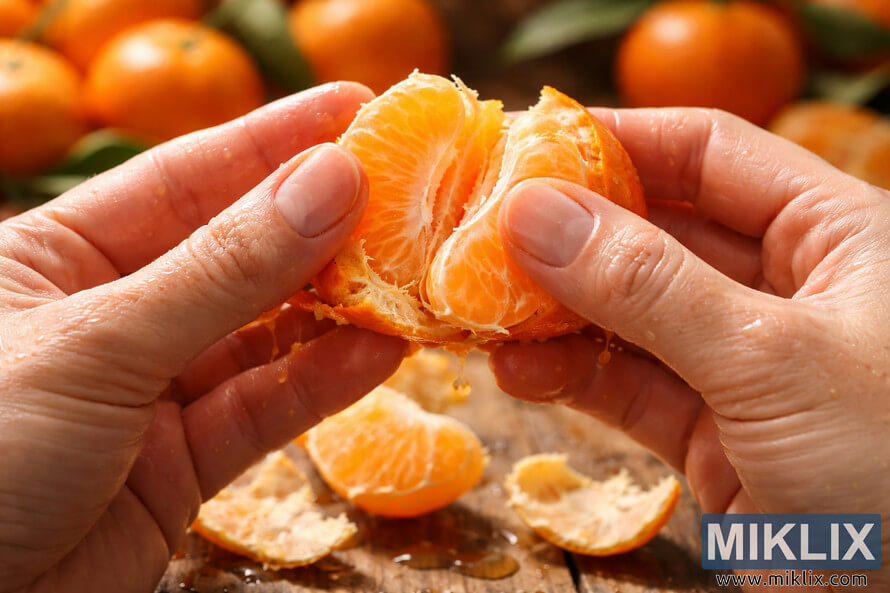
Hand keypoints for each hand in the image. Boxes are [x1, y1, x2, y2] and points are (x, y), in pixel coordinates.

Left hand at [0, 82, 406, 592]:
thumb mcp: (98, 344)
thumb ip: (221, 272)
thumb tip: (330, 184)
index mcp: (57, 256)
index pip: (183, 177)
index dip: (272, 140)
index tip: (354, 110)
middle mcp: (111, 313)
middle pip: (235, 252)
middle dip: (318, 224)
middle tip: (404, 191)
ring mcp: (151, 388)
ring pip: (261, 334)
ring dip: (335, 309)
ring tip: (406, 279)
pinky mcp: (182, 461)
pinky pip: (263, 408)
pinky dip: (322, 382)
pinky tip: (377, 352)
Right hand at [492, 108, 889, 591]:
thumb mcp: (770, 361)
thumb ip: (648, 287)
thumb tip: (536, 213)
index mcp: (835, 237)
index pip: (711, 154)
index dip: (619, 140)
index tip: (530, 143)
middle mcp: (787, 290)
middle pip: (657, 233)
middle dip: (571, 234)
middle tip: (484, 229)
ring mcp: (744, 364)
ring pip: (631, 315)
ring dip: (556, 312)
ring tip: (485, 306)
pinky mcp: (713, 434)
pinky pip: (628, 386)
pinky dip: (571, 377)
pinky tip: (518, 370)